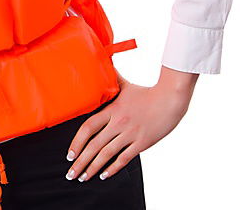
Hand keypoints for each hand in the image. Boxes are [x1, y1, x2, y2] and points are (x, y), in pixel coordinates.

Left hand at [64, 68, 196, 181]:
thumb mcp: (125, 85)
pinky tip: (103, 175)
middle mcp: (118, 124)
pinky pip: (124, 159)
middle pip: (94, 146)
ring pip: (107, 155)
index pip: (88, 128)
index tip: (69, 154)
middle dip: (80, 162)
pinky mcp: (142, 143)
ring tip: (83, 177)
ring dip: (93, 168)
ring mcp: (130, 135)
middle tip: (70, 174)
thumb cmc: (146, 92)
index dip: (76, 142)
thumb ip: (111, 79)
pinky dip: (112, 168)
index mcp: (111, 110)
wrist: (170, 99)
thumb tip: (102, 63)